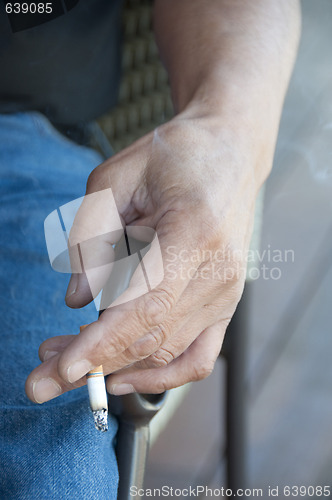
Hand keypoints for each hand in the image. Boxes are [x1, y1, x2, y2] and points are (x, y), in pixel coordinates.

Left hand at [26, 114, 258, 403]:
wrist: (230, 154)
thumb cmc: (174, 157)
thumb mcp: (117, 178)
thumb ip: (92, 237)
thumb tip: (78, 301)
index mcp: (195, 232)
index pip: (147, 303)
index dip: (105, 341)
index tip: (63, 369)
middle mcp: (219, 272)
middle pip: (153, 336)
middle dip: (93, 362)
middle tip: (40, 378)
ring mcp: (227, 293)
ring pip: (167, 351)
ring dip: (114, 364)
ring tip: (64, 359)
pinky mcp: (225, 303)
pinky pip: (197, 357)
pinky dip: (161, 376)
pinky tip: (123, 378)